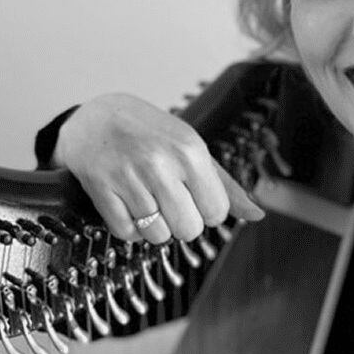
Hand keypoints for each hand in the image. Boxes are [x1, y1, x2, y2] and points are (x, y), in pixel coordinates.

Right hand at [53, 92, 264, 242]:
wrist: (97, 118)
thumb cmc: (152, 135)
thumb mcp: (192, 148)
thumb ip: (225, 185)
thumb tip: (257, 214)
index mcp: (190, 151)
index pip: (216, 213)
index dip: (206, 210)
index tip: (192, 194)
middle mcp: (160, 163)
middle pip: (188, 230)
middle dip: (181, 222)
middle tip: (168, 198)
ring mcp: (128, 176)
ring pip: (157, 236)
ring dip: (154, 225)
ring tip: (146, 197)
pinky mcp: (101, 189)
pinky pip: (127, 233)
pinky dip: (130, 227)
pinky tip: (127, 202)